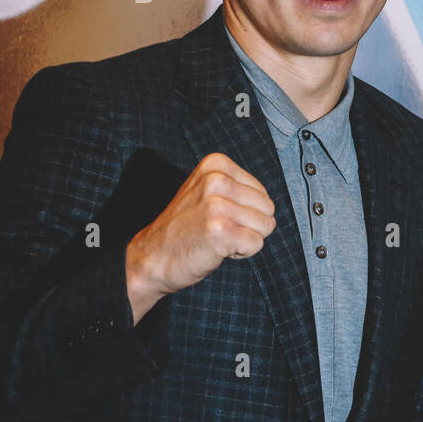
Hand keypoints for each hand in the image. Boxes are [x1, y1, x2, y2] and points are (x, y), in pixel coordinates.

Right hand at [124, 152, 275, 322]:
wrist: (151, 257)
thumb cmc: (185, 228)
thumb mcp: (207, 191)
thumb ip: (237, 188)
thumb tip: (272, 202)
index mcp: (216, 164)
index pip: (262, 193)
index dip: (246, 211)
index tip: (217, 216)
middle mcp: (216, 180)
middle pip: (268, 209)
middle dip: (248, 225)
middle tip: (217, 229)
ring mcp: (217, 205)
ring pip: (266, 227)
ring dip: (245, 239)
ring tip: (216, 238)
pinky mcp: (220, 231)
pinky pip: (256, 244)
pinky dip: (241, 253)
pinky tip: (216, 249)